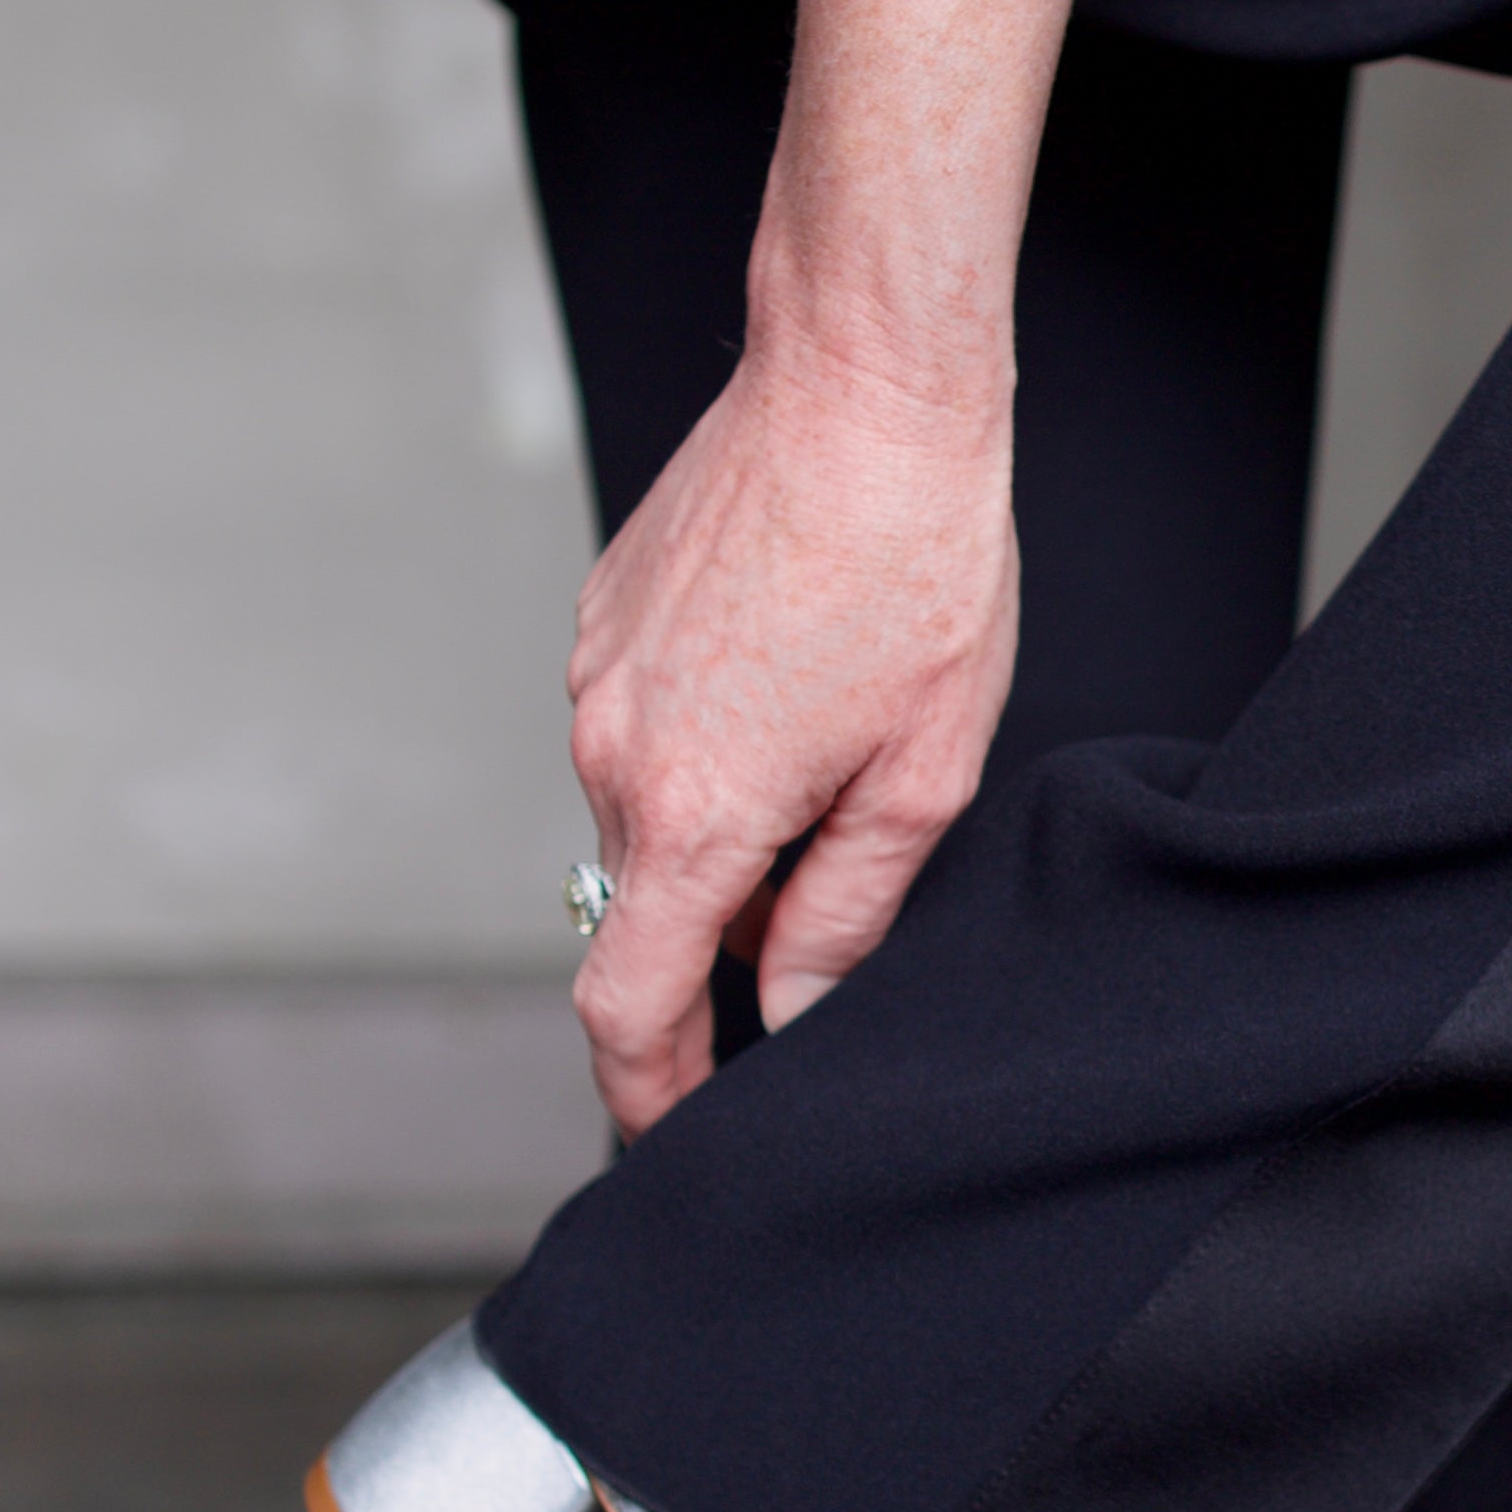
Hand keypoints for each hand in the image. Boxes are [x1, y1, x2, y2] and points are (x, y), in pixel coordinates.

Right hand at [564, 314, 1018, 1134]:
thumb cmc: (914, 563)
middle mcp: (609, 748)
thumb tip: (790, 1014)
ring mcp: (592, 676)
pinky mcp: (599, 617)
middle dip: (738, 915)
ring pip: (656, 808)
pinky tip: (795, 663)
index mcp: (691, 811)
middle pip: (656, 899)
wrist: (860, 386)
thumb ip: (844, 917)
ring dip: (731, 812)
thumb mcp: (920, 774)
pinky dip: (712, 734)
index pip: (628, 1005)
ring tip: (839, 720)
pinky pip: (646, 724)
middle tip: (847, 847)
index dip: (651, 1090)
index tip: (678, 1126)